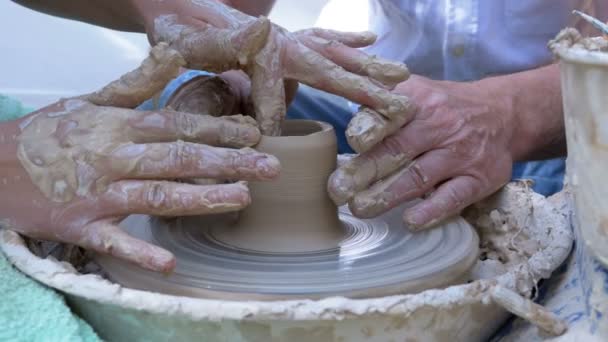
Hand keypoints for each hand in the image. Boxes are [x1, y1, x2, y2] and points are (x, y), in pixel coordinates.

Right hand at [0, 44, 279, 271]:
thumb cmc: (47, 133)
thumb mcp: (91, 100)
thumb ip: (137, 82)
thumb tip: (173, 52)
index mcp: (119, 125)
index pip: (177, 124)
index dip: (218, 128)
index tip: (256, 132)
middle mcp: (114, 158)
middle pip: (178, 158)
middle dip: (227, 162)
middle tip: (270, 167)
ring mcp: (98, 194)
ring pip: (156, 196)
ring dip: (199, 198)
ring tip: (241, 199)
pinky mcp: (80, 227)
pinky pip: (113, 241)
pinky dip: (140, 252)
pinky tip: (171, 263)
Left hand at [133, 0, 411, 134]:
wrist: (173, 1)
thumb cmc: (173, 24)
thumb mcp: (184, 39)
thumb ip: (222, 44)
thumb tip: (264, 39)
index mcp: (260, 48)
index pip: (279, 85)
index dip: (275, 111)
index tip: (272, 136)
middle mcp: (283, 41)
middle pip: (332, 66)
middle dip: (366, 88)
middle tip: (401, 107)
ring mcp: (287, 38)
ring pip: (337, 54)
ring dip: (368, 67)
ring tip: (401, 75)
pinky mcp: (285, 38)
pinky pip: (324, 40)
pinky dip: (347, 40)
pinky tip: (368, 39)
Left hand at [328, 75, 514, 229]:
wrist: (503, 113)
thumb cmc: (443, 106)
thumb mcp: (415, 89)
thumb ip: (379, 96)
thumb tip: (340, 101)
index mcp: (419, 100)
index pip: (391, 113)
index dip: (371, 127)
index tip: (353, 142)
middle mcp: (440, 124)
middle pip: (398, 149)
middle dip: (365, 171)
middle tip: (337, 190)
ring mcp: (461, 153)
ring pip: (420, 175)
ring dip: (388, 194)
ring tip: (360, 208)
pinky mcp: (479, 178)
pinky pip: (454, 196)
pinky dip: (432, 210)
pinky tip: (410, 221)